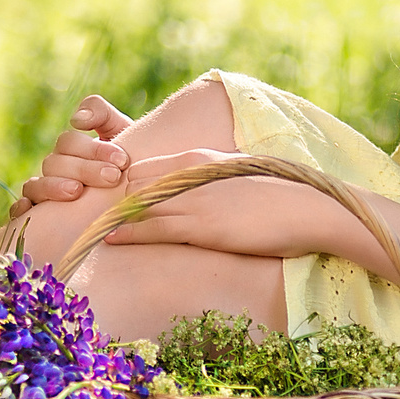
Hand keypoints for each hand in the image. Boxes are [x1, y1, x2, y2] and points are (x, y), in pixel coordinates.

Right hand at [6, 94, 134, 220]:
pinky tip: (29, 208)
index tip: (122, 161)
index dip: (93, 149)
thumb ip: (101, 114)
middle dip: (84, 169)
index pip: (69, 143)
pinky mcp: (38, 217)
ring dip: (52, 187)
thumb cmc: (130, 165)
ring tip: (77, 191)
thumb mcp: (121, 132)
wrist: (135, 200)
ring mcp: (44, 193)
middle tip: (112, 177)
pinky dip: (20, 209)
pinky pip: (19, 213)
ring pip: (35, 186)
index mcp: (72, 149)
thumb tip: (76, 119)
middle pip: (55, 164)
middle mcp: (55, 169)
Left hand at [99, 149, 360, 261]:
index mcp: (198, 159)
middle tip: (90, 220)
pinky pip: (154, 227)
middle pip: (133, 182)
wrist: (310, 208)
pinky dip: (129, 232)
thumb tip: (199, 196)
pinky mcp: (202, 225)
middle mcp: (190, 173)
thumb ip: (211, 180)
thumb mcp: (238, 177)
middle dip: (111, 201)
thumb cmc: (279, 197)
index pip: (144, 167)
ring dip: (111, 218)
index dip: (124, 186)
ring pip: (137, 204)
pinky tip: (111, 239)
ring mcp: (195, 198)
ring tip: (89, 233)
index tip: (109, 203)